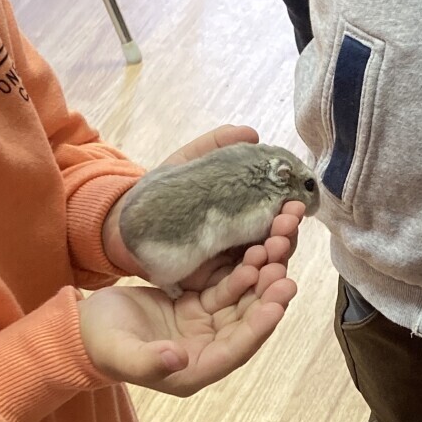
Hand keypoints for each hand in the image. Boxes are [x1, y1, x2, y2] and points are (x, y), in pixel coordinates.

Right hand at [78, 254, 295, 395]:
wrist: (83, 328)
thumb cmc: (100, 344)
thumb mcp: (121, 352)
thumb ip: (148, 360)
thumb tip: (177, 358)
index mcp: (195, 370)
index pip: (236, 349)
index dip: (257, 327)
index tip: (277, 303)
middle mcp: (207, 350)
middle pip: (246, 322)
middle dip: (267, 296)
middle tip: (284, 270)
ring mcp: (204, 327)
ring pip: (240, 302)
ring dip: (259, 279)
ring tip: (274, 251)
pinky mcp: (197, 306)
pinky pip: (225, 287)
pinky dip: (240, 270)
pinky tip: (254, 249)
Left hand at [101, 126, 306, 285]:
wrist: (125, 225)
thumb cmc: (159, 194)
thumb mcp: (187, 163)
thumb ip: (214, 146)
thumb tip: (250, 133)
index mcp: (244, 216)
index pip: (277, 220)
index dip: (289, 214)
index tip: (296, 205)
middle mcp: (243, 244)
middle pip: (276, 245)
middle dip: (287, 236)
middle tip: (288, 223)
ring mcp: (229, 267)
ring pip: (263, 268)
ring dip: (275, 259)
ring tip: (275, 246)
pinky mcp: (212, 287)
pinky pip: (238, 288)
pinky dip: (251, 281)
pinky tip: (256, 271)